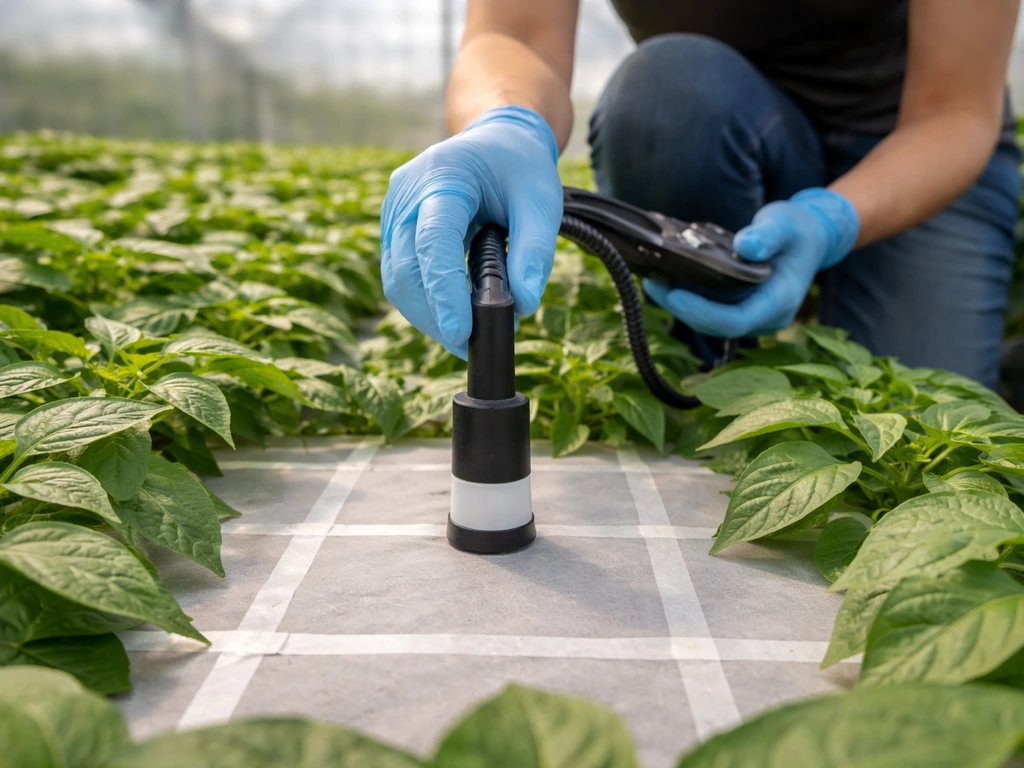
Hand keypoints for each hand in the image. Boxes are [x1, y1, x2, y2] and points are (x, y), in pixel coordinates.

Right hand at [380, 105, 562, 357]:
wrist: (496, 141)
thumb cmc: (520, 168)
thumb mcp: (543, 201)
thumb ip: (536, 251)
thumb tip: (524, 306)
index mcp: (442, 175)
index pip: (433, 242)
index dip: (444, 291)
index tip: (462, 333)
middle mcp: (406, 194)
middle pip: (405, 269)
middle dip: (435, 315)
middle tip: (472, 345)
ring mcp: (393, 213)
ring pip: (397, 280)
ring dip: (428, 316)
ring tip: (467, 337)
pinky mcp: (394, 232)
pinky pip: (400, 276)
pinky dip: (425, 303)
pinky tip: (452, 318)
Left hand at [643, 188, 859, 337]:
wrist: (809, 239)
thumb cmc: (798, 230)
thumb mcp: (786, 224)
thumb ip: (767, 235)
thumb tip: (744, 246)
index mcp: (779, 302)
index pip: (735, 320)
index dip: (703, 312)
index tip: (674, 294)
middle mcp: (765, 317)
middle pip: (715, 325)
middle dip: (680, 308)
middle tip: (651, 282)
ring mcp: (752, 317)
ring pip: (709, 321)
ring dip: (678, 305)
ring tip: (651, 280)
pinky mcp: (739, 310)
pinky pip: (709, 311)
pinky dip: (687, 299)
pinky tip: (664, 280)